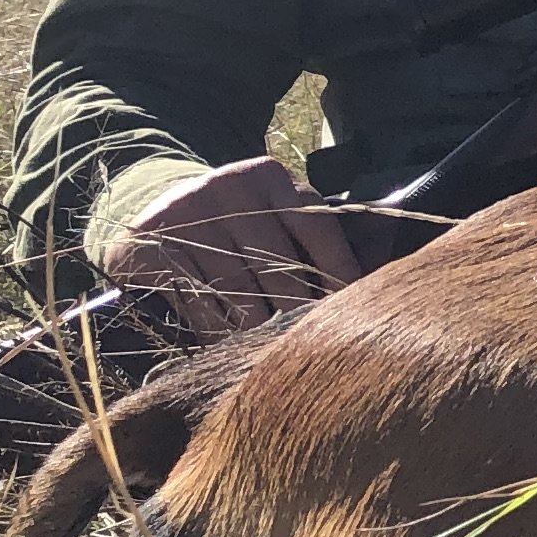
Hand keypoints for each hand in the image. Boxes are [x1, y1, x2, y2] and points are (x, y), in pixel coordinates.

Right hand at [103, 154, 371, 339]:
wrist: (156, 208)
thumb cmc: (240, 222)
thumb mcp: (280, 213)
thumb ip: (326, 233)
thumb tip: (383, 255)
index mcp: (271, 178)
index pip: (317, 229)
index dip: (340, 273)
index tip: (355, 311)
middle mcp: (230, 188)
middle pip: (279, 264)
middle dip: (301, 311)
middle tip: (320, 346)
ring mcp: (189, 215)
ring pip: (238, 289)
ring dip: (260, 329)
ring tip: (279, 358)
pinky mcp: (153, 244)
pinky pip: (197, 301)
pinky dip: (217, 331)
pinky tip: (232, 352)